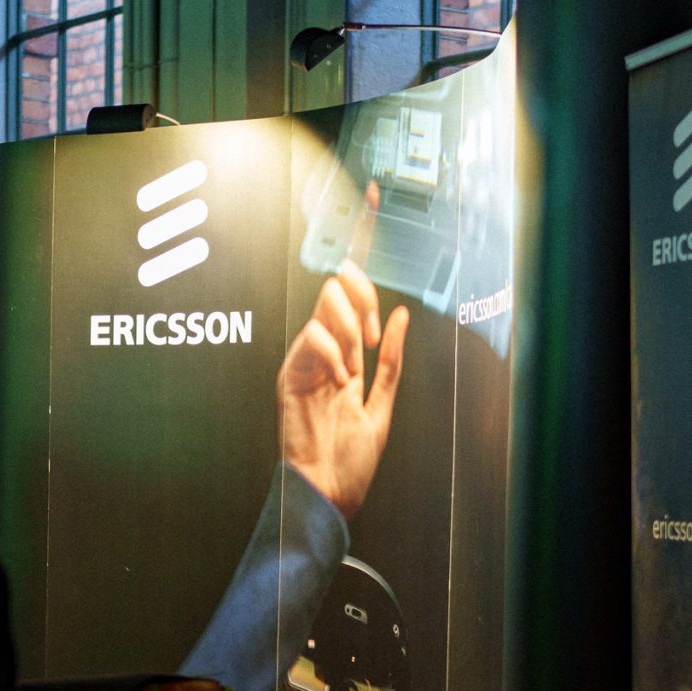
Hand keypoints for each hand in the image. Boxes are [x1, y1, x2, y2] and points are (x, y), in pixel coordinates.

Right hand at [278, 181, 408, 521]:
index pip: (352, 288)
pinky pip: (313, 340)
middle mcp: (322, 348)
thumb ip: (392, 361)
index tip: (374, 195)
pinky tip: (340, 383)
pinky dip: (335, 358)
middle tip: (372, 343)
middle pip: (339, 284)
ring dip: (352, 334)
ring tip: (352, 374)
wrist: (328, 494)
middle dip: (363, 302)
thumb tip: (402, 317)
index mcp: (345, 351)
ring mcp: (303, 358)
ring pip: (327, 305)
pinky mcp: (289, 373)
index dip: (362, 240)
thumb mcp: (384, 405)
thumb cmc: (350, 460)